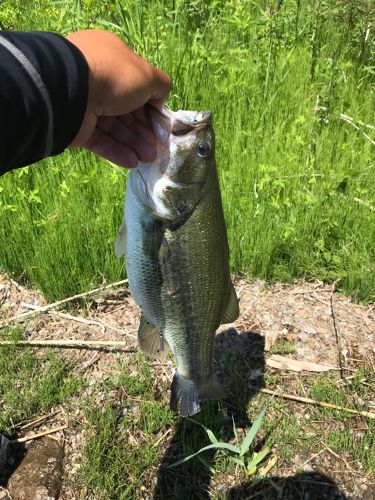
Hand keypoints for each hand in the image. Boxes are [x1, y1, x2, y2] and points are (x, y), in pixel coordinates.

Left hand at [66, 30, 170, 166]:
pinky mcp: (78, 127)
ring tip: (148, 158)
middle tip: (157, 148)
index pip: (136, 88)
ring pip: (115, 128)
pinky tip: (132, 162)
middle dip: (143, 131)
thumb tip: (159, 101)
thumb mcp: (146, 74)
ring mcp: (86, 105)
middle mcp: (98, 82)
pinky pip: (101, 140)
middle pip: (127, 111)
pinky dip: (117, 151)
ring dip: (134, 143)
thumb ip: (160, 85)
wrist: (71, 89)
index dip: (151, 108)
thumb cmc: (113, 75)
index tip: (161, 125)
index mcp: (112, 62)